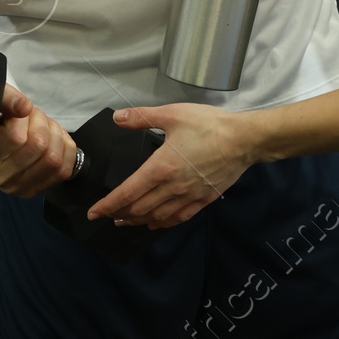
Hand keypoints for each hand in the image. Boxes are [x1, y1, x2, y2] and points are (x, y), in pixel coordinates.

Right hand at [0, 83, 76, 195]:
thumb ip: (6, 98)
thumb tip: (24, 107)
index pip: (15, 136)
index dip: (25, 117)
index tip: (19, 110)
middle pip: (38, 145)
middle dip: (42, 122)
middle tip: (34, 115)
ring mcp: (16, 187)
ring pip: (53, 158)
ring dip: (55, 135)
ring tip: (44, 126)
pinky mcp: (34, 190)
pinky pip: (63, 170)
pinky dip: (65, 150)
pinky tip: (54, 139)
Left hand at [86, 103, 255, 228]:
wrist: (244, 140)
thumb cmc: (209, 125)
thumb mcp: (173, 114)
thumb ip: (142, 117)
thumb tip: (117, 117)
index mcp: (160, 167)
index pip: (127, 192)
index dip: (108, 205)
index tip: (94, 213)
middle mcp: (172, 187)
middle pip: (139, 208)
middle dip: (119, 214)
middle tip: (107, 216)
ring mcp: (189, 196)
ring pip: (157, 216)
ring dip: (138, 220)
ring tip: (126, 221)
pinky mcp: (203, 199)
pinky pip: (179, 217)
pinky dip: (164, 223)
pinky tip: (157, 224)